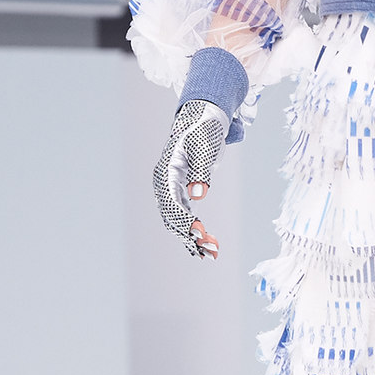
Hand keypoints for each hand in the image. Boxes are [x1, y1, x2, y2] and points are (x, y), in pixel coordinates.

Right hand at [153, 99, 228, 258]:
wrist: (202, 122)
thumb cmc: (204, 131)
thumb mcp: (205, 147)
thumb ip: (201, 170)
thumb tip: (197, 193)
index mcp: (168, 170)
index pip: (171, 200)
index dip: (183, 218)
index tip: (198, 232)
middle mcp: (164, 182)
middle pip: (171, 214)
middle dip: (188, 233)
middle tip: (208, 249)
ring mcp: (170, 188)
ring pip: (176, 220)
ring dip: (191, 237)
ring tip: (210, 253)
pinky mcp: (180, 192)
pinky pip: (183, 216)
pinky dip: (193, 230)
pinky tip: (205, 245)